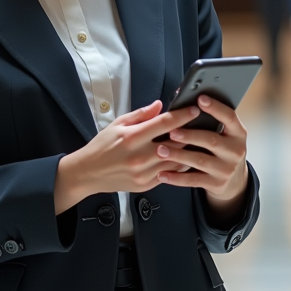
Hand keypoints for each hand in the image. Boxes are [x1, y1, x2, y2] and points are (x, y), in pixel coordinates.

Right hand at [54, 101, 196, 214]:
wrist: (88, 173)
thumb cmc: (102, 146)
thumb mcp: (118, 124)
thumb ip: (141, 114)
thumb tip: (159, 105)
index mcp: (132, 137)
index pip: (164, 124)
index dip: (182, 115)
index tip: (194, 109)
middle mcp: (140, 156)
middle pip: (176, 143)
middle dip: (190, 133)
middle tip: (202, 125)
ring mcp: (144, 173)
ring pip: (177, 161)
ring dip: (188, 151)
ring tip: (198, 141)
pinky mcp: (146, 185)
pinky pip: (170, 174)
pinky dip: (179, 165)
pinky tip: (185, 157)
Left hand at [154, 95, 248, 221]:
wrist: (234, 180)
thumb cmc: (223, 150)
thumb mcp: (225, 134)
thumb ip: (211, 121)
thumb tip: (187, 105)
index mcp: (238, 133)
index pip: (230, 117)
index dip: (216, 108)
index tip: (201, 99)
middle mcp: (235, 151)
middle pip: (212, 140)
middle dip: (190, 135)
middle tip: (172, 131)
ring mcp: (226, 169)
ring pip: (200, 161)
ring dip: (178, 155)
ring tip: (161, 151)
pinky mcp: (216, 184)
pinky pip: (193, 180)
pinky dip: (176, 177)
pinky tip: (162, 174)